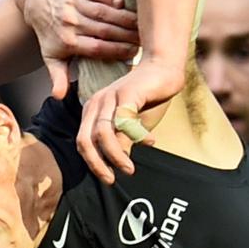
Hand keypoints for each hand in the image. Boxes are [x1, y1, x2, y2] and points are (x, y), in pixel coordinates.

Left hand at [24, 0, 138, 99]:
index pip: (97, 48)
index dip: (116, 50)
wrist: (39, 0)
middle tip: (144, 39)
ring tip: (141, 23)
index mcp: (67, 42)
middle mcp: (70, 22)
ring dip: (124, 17)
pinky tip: (125, 4)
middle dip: (126, 35)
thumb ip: (58, 77)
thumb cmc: (51, 32)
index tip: (133, 53)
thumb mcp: (51, 57)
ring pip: (104, 12)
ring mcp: (74, 3)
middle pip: (103, 30)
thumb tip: (59, 97)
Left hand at [77, 57, 185, 183]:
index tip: (108, 177)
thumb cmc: (148, 98)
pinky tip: (149, 142)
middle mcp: (97, 103)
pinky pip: (124, 122)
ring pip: (103, 134)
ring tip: (129, 169)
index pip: (83, 143)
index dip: (93, 163)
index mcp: (93, 112)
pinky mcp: (126, 92)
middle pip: (86, 140)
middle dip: (97, 164)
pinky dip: (135, 136)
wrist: (165, 68)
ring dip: (116, 156)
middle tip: (111, 179)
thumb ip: (123, 142)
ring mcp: (110, 97)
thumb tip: (121, 163)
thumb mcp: (132, 126)